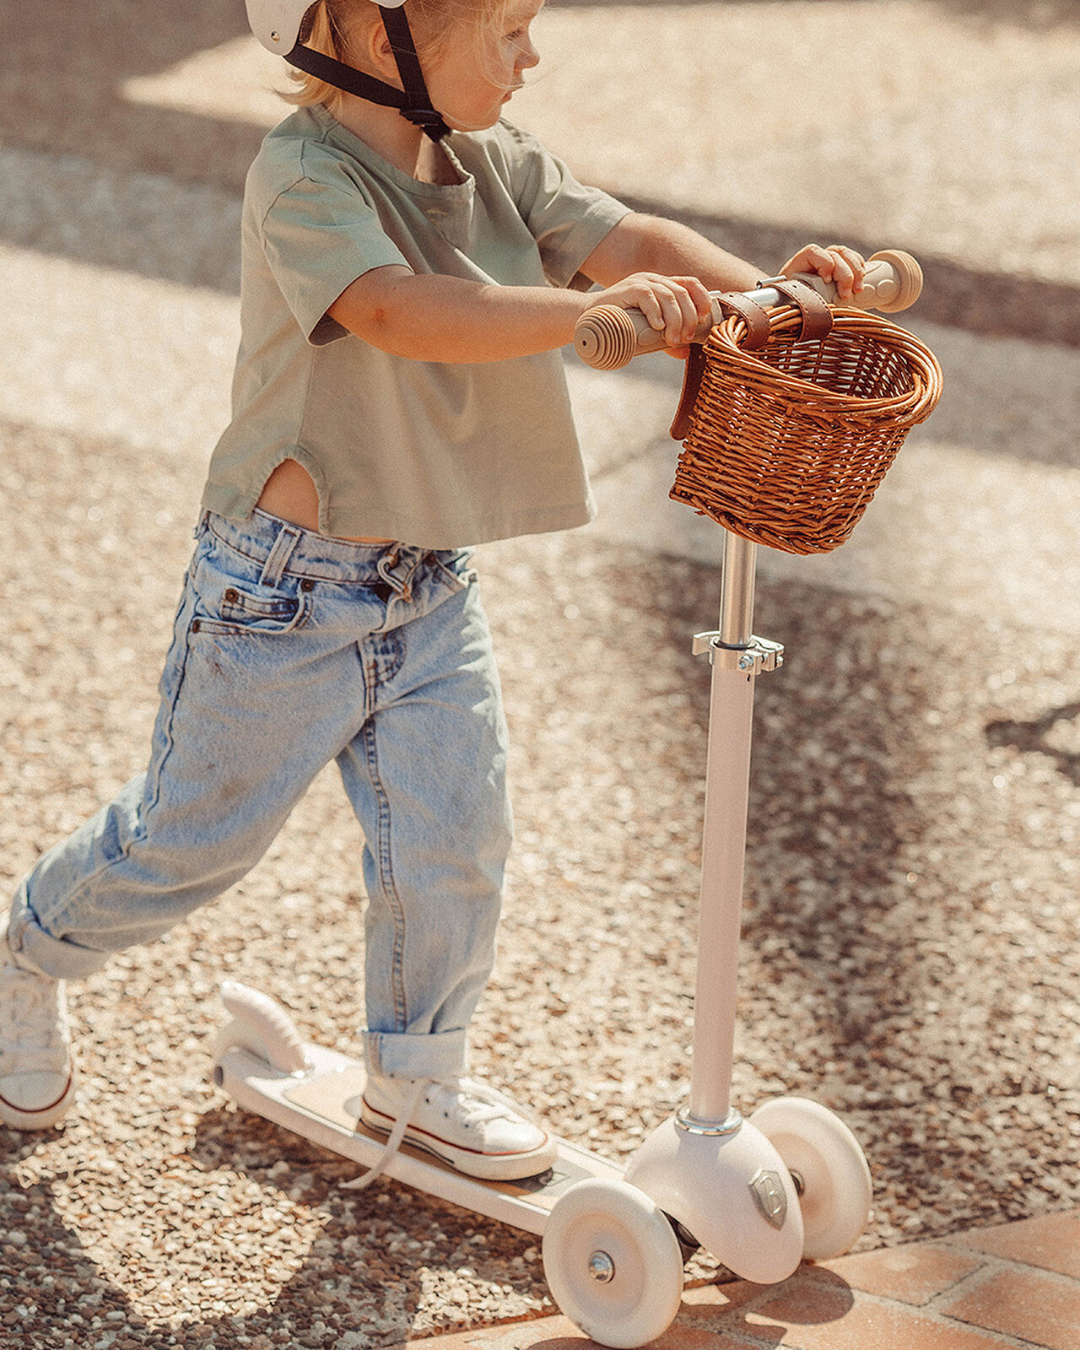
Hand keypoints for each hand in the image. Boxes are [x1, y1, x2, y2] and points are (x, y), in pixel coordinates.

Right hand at [585, 272, 711, 349]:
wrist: (588, 320)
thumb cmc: (619, 326)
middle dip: (688, 317)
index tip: (703, 319)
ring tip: (671, 338)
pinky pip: (647, 296)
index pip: (690, 283)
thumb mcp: (647, 331)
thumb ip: (665, 338)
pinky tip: (657, 327)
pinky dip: (656, 312)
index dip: (701, 299)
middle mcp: (654, 280)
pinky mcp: (627, 289)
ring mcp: (640, 282)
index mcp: (662, 286)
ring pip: (668, 295)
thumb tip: (685, 352)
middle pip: (682, 292)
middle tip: (685, 338)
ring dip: (675, 319)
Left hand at [779, 244, 866, 301]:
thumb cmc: (792, 302)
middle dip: (844, 275)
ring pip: (847, 255)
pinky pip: (854, 259)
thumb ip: (801, 297)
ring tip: (857, 290)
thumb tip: (813, 302)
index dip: (824, 264)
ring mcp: (831, 260)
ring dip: (856, 272)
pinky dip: (860, 268)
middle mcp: (817, 258)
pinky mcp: (842, 266)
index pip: (813, 252)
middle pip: (835, 255)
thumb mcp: (792, 299)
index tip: (826, 280)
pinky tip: (861, 280)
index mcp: (800, 262)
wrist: (795, 303)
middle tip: (846, 294)